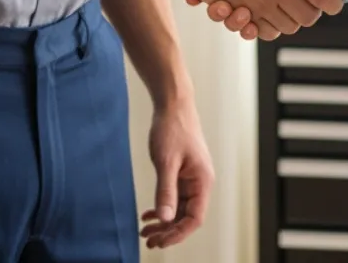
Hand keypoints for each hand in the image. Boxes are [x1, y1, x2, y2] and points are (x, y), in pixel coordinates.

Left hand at [139, 98, 213, 249]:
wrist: (173, 105)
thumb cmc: (173, 129)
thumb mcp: (166, 161)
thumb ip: (166, 191)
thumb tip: (165, 218)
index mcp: (202, 182)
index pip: (194, 218)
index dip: (178, 234)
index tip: (159, 242)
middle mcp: (200, 183)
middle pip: (186, 217)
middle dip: (168, 232)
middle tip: (148, 241)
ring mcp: (191, 179)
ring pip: (179, 209)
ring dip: (163, 222)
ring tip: (144, 232)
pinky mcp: (182, 174)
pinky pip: (174, 198)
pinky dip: (161, 208)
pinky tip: (147, 215)